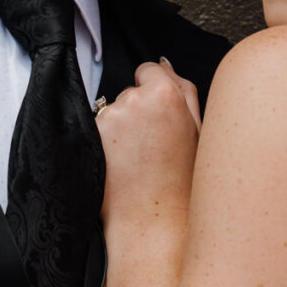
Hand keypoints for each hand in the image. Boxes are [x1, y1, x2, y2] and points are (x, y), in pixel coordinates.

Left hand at [96, 61, 200, 234]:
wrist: (153, 220)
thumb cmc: (182, 181)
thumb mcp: (198, 130)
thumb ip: (184, 89)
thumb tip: (165, 66)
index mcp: (164, 93)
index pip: (149, 69)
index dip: (155, 91)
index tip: (159, 113)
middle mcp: (131, 100)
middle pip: (130, 91)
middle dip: (139, 111)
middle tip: (154, 144)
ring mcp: (107, 118)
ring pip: (113, 112)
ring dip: (121, 128)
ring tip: (138, 159)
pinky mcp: (89, 137)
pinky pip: (98, 130)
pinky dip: (107, 143)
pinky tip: (121, 165)